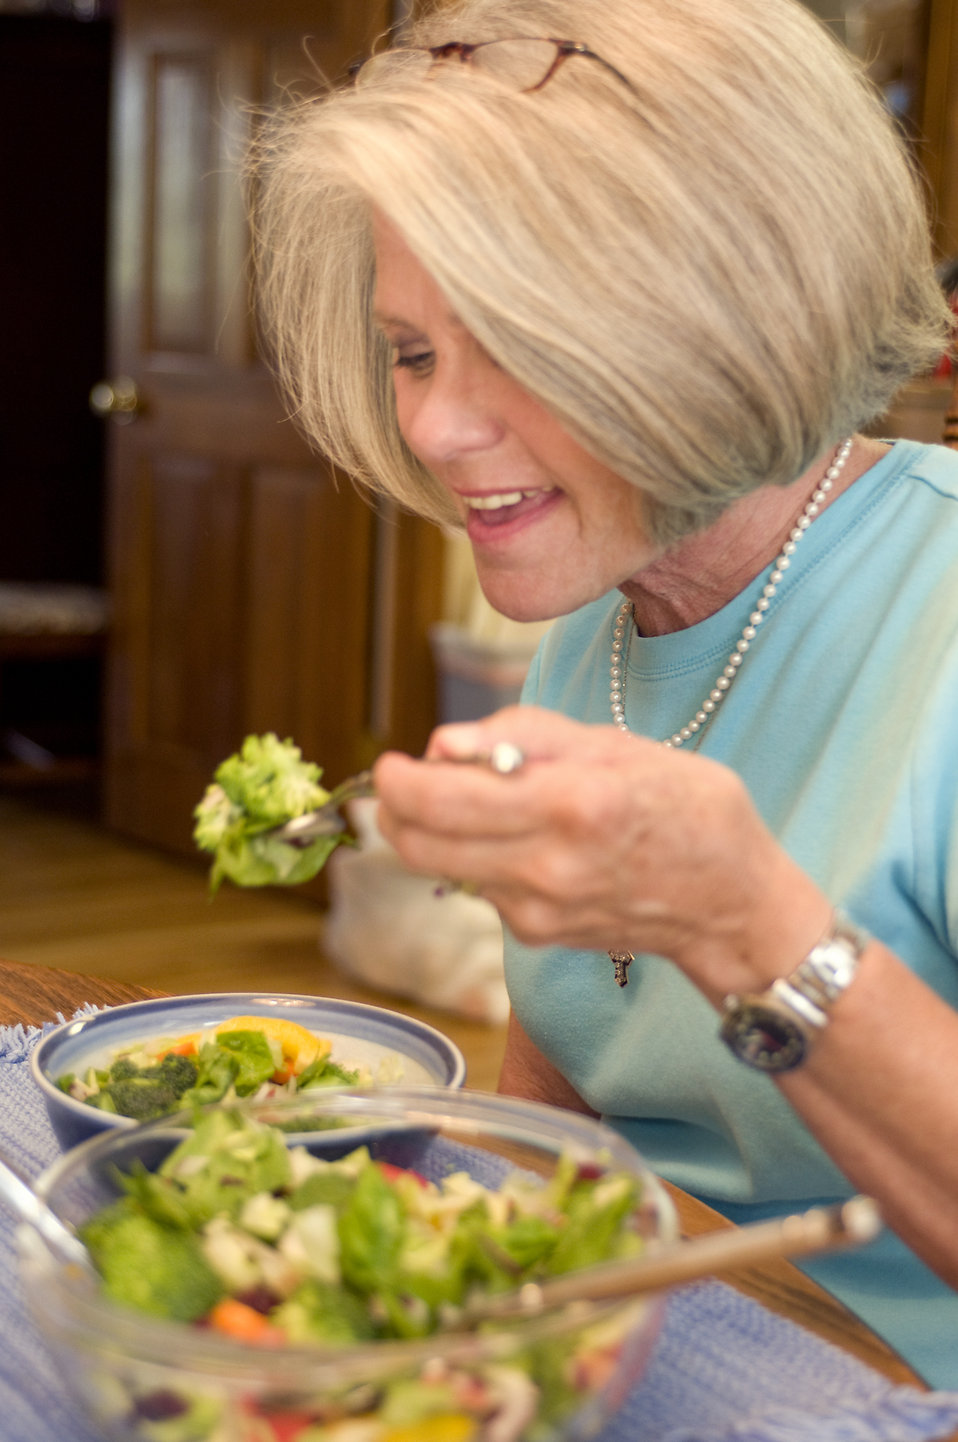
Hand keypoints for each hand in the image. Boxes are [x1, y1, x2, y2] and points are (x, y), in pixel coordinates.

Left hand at [373, 707, 830, 1003]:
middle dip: (396, 807)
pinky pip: (478, 885)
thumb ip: (521, 736)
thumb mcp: (614, 745)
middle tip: (407, 779)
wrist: (731, 904)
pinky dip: (477, 856)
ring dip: (435, 830)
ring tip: (478, 800)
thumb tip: (442, 745)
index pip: (439, 800)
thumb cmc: (684, 807)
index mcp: (569, 803)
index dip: (396, 779)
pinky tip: (520, 839)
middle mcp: (545, 865)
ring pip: (440, 865)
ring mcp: (537, 909)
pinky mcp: (535, 935)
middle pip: (417, 842)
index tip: (392, 762)